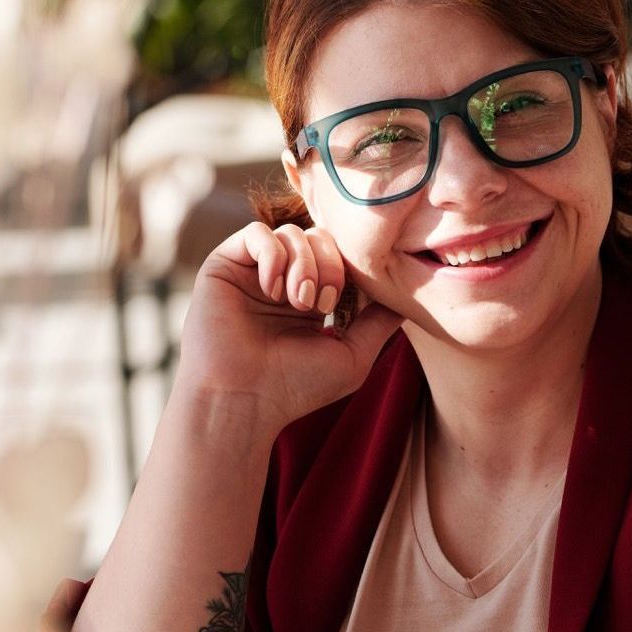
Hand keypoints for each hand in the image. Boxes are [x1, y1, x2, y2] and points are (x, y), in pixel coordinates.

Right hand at [176, 221, 403, 432]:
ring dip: (304, 265)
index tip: (346, 302)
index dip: (351, 268)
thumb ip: (379, 322)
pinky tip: (272, 289)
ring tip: (298, 303)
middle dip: (331, 266)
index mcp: (311, 297)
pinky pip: (257, 233)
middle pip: (321, 238)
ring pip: (293, 233)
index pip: (340, 256)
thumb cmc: (296, 387)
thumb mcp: (353, 355)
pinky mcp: (224, 264)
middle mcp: (282, 280)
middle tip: (322, 305)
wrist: (243, 399)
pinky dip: (273, 255)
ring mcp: (254, 271)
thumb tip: (406, 295)